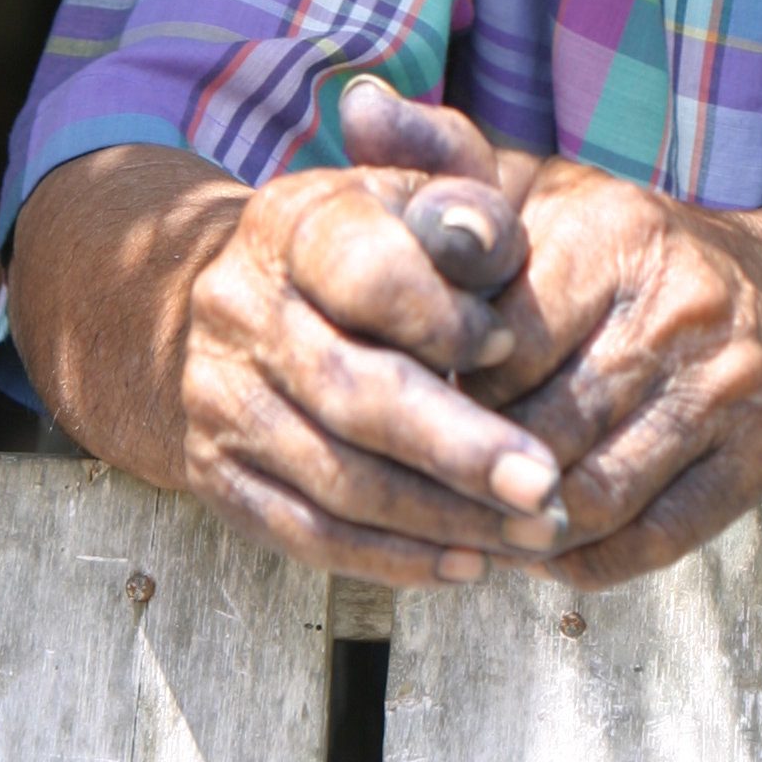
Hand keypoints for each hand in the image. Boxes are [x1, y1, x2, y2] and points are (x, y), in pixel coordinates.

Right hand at [179, 125, 570, 586]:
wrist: (247, 298)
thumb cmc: (373, 244)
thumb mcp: (419, 200)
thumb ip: (467, 210)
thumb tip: (483, 240)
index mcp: (294, 224)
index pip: (366, 275)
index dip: (443, 318)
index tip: (514, 346)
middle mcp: (239, 309)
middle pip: (352, 392)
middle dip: (458, 449)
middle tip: (544, 488)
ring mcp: (220, 398)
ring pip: (335, 479)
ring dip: (442, 519)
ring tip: (530, 533)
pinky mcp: (217, 474)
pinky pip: (308, 535)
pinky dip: (392, 559)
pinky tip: (466, 561)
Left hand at [334, 88, 761, 585]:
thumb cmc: (624, 248)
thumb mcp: (537, 185)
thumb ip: (442, 157)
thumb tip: (359, 108)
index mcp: (616, 232)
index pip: (500, 344)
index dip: (442, 388)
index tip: (408, 405)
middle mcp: (681, 307)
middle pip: (541, 429)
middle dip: (473, 467)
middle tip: (423, 486)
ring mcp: (727, 388)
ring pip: (591, 495)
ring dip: (521, 524)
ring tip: (475, 522)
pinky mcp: (755, 459)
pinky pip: (651, 539)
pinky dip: (586, 559)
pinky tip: (545, 545)